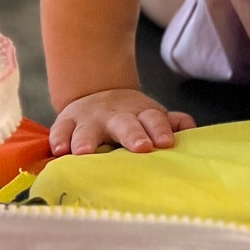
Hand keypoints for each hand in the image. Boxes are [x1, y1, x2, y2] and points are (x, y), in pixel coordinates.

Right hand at [50, 89, 195, 155]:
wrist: (98, 96)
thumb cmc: (132, 118)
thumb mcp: (152, 117)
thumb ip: (171, 124)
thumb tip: (191, 130)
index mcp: (141, 115)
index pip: (154, 120)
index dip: (160, 130)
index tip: (165, 143)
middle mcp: (116, 116)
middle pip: (126, 124)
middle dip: (132, 135)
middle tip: (140, 148)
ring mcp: (90, 119)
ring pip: (88, 130)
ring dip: (86, 140)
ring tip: (84, 153)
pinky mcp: (67, 122)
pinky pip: (61, 130)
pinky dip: (59, 138)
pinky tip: (58, 150)